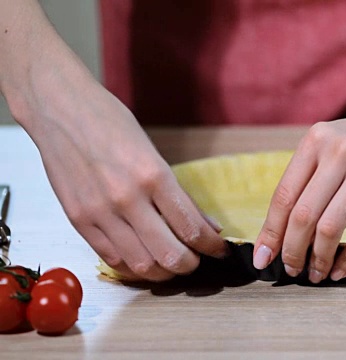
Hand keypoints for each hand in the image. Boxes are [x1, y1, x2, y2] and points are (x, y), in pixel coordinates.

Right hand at [23, 80, 227, 280]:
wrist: (58, 109)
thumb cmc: (109, 123)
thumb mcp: (154, 153)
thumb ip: (178, 194)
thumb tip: (206, 226)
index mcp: (153, 175)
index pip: (192, 228)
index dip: (212, 247)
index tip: (219, 250)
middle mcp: (127, 198)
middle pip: (169, 255)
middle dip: (191, 265)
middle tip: (197, 260)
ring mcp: (99, 212)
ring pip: (141, 264)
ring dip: (164, 272)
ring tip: (172, 263)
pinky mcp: (78, 220)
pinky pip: (112, 258)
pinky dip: (134, 266)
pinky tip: (145, 258)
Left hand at [253, 100, 345, 282]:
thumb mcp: (332, 145)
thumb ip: (309, 178)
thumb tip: (281, 232)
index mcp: (315, 141)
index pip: (284, 195)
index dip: (270, 232)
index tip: (262, 258)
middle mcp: (338, 151)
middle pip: (303, 214)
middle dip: (292, 251)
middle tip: (290, 270)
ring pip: (331, 227)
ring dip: (319, 258)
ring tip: (315, 274)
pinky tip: (341, 270)